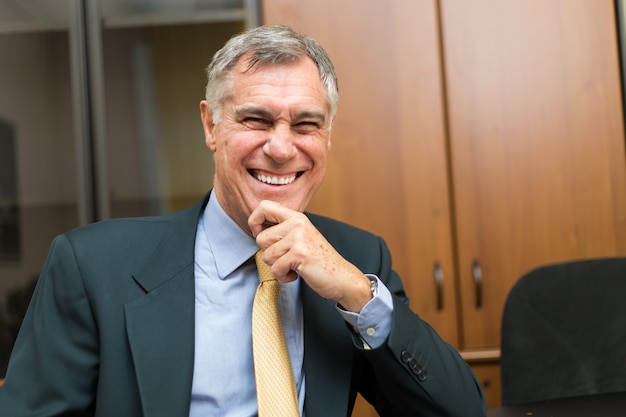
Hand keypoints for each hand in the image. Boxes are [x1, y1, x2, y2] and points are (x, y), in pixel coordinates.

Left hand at [248, 200, 372, 311]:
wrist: (341, 277)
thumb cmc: (318, 260)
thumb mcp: (301, 237)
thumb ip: (282, 229)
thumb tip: (255, 227)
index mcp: (296, 216)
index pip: (263, 206)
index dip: (254, 222)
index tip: (261, 235)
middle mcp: (297, 223)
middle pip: (260, 238)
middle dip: (270, 254)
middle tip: (288, 257)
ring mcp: (298, 238)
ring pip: (266, 256)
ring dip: (278, 267)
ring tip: (294, 265)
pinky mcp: (299, 254)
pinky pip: (275, 269)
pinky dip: (284, 277)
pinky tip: (297, 274)